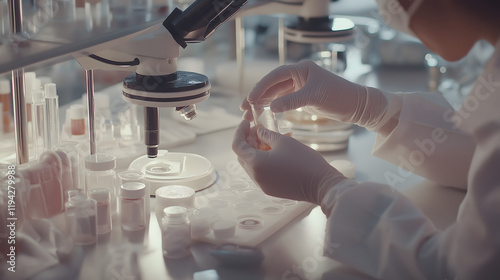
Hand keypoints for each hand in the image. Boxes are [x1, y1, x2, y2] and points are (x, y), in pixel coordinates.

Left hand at [232, 120, 346, 203]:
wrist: (321, 184)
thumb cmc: (304, 161)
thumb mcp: (284, 141)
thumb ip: (266, 134)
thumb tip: (257, 131)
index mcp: (256, 164)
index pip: (237, 146)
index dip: (239, 131)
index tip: (246, 122)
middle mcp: (255, 177)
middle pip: (242, 156)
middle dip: (247, 141)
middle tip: (258, 129)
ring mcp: (262, 185)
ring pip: (251, 165)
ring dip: (255, 151)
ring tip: (268, 139)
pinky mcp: (271, 189)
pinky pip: (260, 173)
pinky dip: (262, 161)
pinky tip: (274, 152)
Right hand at [241, 61, 388, 129]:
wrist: (357, 106)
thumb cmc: (339, 96)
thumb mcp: (314, 97)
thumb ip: (292, 101)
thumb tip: (271, 108)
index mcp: (301, 69)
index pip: (275, 76)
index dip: (261, 87)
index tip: (250, 99)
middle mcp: (298, 76)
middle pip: (272, 86)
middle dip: (257, 97)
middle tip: (244, 109)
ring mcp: (300, 88)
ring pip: (276, 95)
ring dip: (262, 104)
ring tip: (249, 115)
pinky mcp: (302, 99)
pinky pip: (283, 102)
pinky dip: (273, 108)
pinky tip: (264, 115)